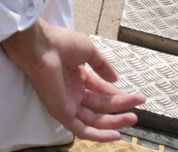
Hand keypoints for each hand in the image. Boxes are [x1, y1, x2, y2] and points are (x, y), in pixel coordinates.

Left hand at [1, 19, 144, 139]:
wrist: (40, 46)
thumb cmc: (60, 43)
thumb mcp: (88, 50)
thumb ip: (102, 65)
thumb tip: (116, 78)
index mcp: (76, 76)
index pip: (100, 90)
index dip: (118, 95)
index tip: (136, 97)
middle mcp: (72, 91)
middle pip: (100, 105)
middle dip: (120, 106)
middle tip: (137, 108)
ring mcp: (67, 103)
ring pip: (94, 119)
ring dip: (114, 121)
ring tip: (132, 118)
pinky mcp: (61, 112)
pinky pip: (82, 129)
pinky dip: (99, 135)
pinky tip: (116, 134)